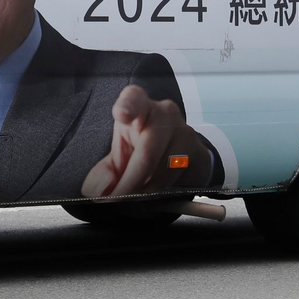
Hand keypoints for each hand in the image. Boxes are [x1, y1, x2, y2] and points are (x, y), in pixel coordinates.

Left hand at [81, 84, 211, 197]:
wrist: (182, 151)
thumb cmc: (142, 145)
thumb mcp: (120, 153)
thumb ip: (106, 172)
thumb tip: (99, 190)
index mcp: (139, 105)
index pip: (133, 99)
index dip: (127, 107)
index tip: (121, 114)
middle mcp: (164, 113)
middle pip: (148, 151)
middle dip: (130, 182)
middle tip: (115, 199)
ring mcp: (184, 132)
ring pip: (162, 172)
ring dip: (143, 193)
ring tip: (130, 199)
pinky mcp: (198, 154)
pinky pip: (175, 182)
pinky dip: (158, 195)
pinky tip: (150, 196)